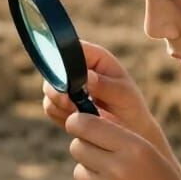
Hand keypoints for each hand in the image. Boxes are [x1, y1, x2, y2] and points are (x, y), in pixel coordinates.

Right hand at [42, 41, 164, 147]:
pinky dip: (58, 114)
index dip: (65, 60)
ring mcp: (69, 86)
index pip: (73, 47)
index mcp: (95, 57)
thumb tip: (87, 77)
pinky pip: (50, 107)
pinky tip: (75, 120)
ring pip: (49, 89)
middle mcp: (79, 68)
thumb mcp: (124, 95)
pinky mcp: (63, 104)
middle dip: (58, 88)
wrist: (129, 132)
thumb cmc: (131, 108)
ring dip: (58, 103)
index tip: (69, 81)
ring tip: (77, 113)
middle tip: (70, 103)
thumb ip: (105, 86)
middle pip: (54, 68)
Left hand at [65, 112, 180, 179]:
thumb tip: (78, 122)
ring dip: (91, 172)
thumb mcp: (149, 154)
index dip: (77, 122)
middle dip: (85, 147)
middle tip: (100, 154)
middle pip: (77, 146)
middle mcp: (118, 168)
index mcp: (134, 148)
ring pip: (79, 170)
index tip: (77, 123)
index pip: (86, 124)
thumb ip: (118, 136)